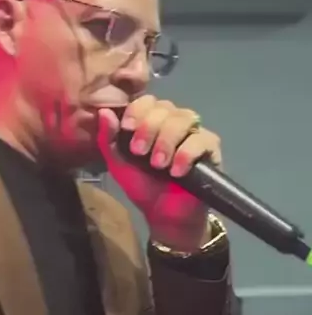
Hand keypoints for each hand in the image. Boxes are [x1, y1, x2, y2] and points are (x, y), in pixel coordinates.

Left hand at [97, 97, 221, 250]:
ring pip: (183, 118)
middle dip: (149, 127)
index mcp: (151, 120)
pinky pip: (201, 139)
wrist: (164, 214)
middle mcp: (173, 121)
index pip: (147, 100)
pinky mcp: (210, 148)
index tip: (128, 128)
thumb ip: (109, 139)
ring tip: (158, 165)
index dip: (137, 110)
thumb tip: (104, 112)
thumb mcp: (119, 164)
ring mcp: (193, 132)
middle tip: (139, 152)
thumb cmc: (143, 185)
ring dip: (166, 140)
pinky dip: (186, 153)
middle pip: (165, 107)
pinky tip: (176, 171)